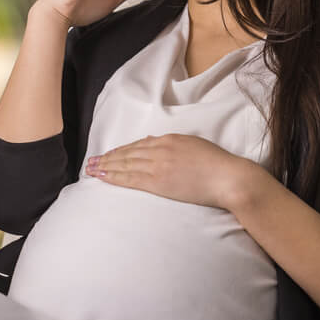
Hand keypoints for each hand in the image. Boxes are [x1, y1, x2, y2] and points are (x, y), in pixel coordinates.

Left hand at [84, 133, 257, 208]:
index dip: (122, 150)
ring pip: (124, 164)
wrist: (228, 177)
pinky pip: (130, 178)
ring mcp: (158, 164)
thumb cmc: (218, 165)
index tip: (110, 154)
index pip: (139, 144)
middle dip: (108, 157)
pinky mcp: (158, 181)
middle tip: (91, 161)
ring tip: (90, 169)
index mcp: (169, 139)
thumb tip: (159, 148)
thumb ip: (175, 146)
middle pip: (127, 153)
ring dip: (105, 166)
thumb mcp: (194, 146)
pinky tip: (102, 177)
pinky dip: (113, 177)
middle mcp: (160, 149)